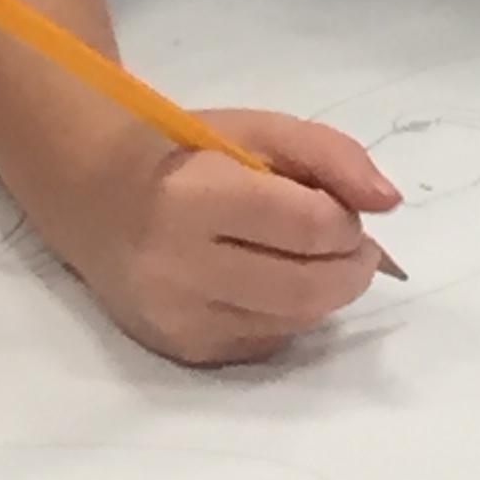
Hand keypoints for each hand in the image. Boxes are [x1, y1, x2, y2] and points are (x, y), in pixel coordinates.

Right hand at [59, 111, 399, 367]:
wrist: (91, 194)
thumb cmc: (181, 152)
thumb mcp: (253, 128)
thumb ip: (329, 153)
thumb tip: (388, 202)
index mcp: (192, 197)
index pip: (308, 227)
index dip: (346, 221)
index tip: (342, 211)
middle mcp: (179, 267)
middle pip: (309, 289)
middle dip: (351, 268)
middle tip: (353, 246)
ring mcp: (178, 318)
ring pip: (295, 323)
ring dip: (324, 292)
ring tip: (310, 259)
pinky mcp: (182, 350)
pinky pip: (267, 344)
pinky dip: (288, 315)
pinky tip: (269, 283)